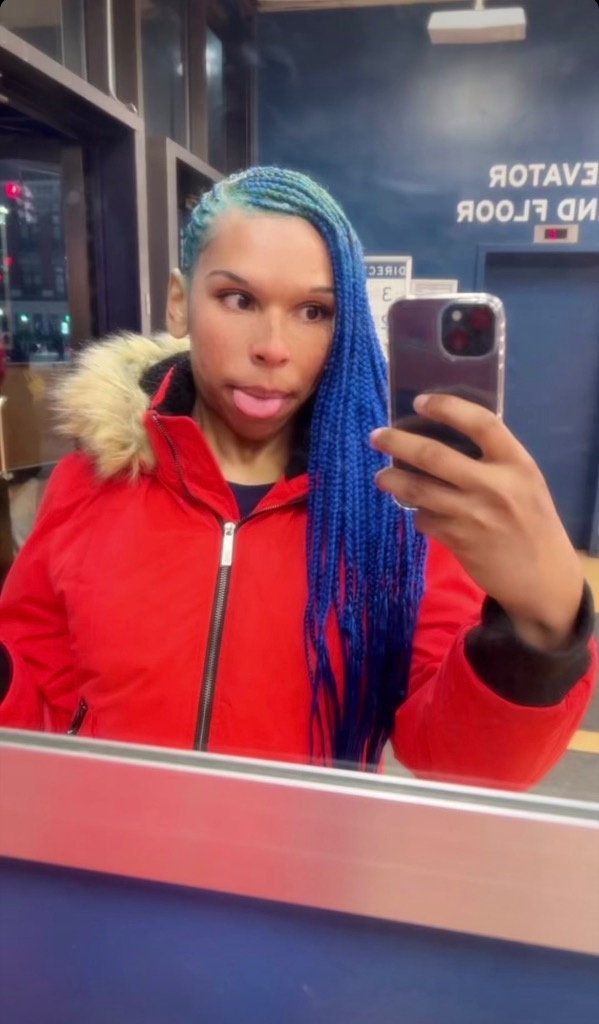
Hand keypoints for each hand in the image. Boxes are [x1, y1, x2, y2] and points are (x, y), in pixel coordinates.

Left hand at [371, 394, 584, 650]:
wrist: (542, 576)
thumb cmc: (531, 520)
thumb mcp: (525, 481)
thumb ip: (494, 459)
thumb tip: (442, 434)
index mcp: (517, 463)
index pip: (480, 422)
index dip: (446, 407)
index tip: (420, 401)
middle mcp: (494, 486)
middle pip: (433, 455)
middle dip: (398, 442)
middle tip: (377, 437)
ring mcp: (472, 515)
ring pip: (419, 489)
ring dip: (393, 480)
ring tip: (382, 476)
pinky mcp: (457, 540)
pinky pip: (424, 519)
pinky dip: (416, 512)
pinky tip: (419, 510)